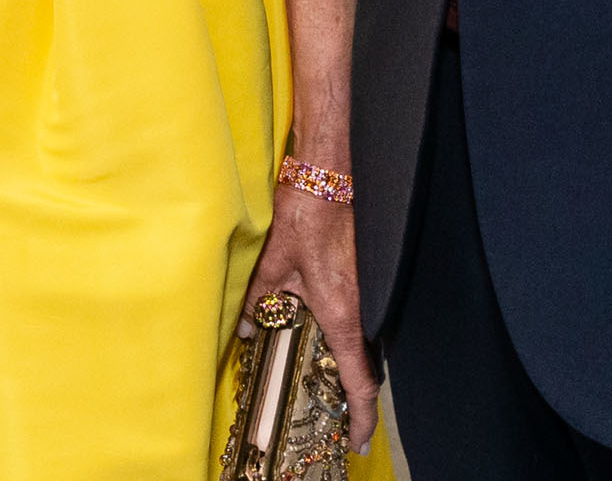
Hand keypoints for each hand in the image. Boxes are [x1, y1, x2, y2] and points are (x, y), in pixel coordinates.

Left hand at [245, 184, 378, 451]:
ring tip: (324, 384)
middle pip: (362, 364)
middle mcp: (356, 306)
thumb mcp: (271, 261)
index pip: (359, 378)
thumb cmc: (305, 213)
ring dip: (343, 364)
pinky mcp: (354, 275)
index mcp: (341, 312)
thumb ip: (259, 299)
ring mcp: (359, 290)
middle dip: (350, 396)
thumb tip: (249, 328)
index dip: (362, 414)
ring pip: (356, 340)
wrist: (327, 172)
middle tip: (337, 420)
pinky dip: (338, 336)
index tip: (360, 439)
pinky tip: (315, 334)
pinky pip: (351, 317)